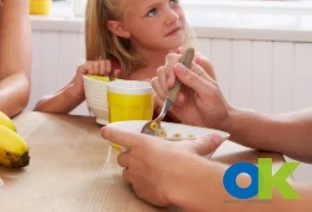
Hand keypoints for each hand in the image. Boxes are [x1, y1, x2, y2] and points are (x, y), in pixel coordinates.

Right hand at [68, 59, 116, 98]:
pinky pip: (90, 66)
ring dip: (96, 73)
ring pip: (96, 64)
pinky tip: (88, 76)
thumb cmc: (92, 87)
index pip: (106, 61)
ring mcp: (86, 64)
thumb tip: (118, 71)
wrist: (81, 92)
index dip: (108, 67)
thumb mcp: (103, 81)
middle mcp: (93, 63)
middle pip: (102, 61)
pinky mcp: (81, 67)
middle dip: (102, 71)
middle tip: (98, 77)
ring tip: (92, 78)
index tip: (106, 74)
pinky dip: (91, 72)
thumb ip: (110, 75)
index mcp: (98, 66)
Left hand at [100, 125, 222, 206]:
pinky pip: (136, 188)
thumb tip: (218, 137)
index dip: (110, 132)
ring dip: (133, 173)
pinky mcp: (139, 191)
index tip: (104, 131)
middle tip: (141, 160)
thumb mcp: (192, 148)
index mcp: (142, 143)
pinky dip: (142, 187)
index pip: (118, 135)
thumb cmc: (185, 160)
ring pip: (126, 174)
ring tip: (148, 175)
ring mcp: (135, 175)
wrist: (185, 183)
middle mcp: (134, 158)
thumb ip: (202, 142)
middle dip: (129, 158)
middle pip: (121, 157)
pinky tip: (154, 187)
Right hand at [152, 54, 230, 128]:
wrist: (214, 124)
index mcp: (192, 70)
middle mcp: (180, 77)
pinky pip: (156, 94)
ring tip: (179, 102)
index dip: (169, 68)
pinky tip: (173, 106)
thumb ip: (193, 78)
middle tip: (175, 94)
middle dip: (165, 82)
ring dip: (164, 92)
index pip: (174, 59)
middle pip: (162, 69)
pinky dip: (162, 100)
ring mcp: (173, 88)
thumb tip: (177, 66)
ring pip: (156, 81)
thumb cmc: (216, 106)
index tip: (172, 82)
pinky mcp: (168, 99)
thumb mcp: (209, 91)